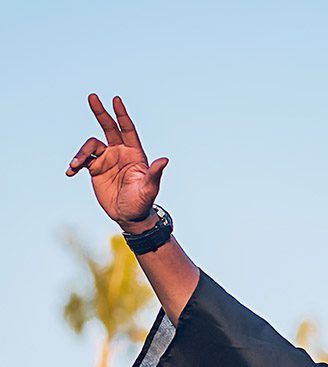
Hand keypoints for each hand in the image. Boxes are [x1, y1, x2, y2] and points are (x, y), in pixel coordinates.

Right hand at [66, 94, 168, 225]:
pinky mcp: (95, 168)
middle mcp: (120, 152)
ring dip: (81, 153)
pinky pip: (82, 160)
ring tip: (76, 165)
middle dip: (101, 112)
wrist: (129, 215)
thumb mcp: (149, 189)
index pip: (128, 130)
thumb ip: (154, 174)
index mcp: (135, 153)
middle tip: (93, 97)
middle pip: (109, 127)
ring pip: (91, 146)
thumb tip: (165, 160)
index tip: (116, 100)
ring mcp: (106, 159)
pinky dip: (75, 164)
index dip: (122, 115)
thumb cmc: (143, 202)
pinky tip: (70, 172)